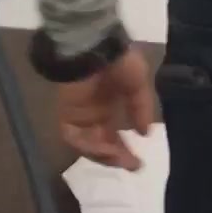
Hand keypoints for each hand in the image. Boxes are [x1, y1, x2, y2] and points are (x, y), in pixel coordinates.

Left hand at [58, 49, 158, 170]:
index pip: (114, 136)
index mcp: (110, 106)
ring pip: (87, 143)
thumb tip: (145, 133)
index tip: (139, 163)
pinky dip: (86, 144)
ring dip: (102, 154)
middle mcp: (93, 114)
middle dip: (116, 157)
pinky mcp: (66, 112)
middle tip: (131, 165)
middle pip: (101, 143)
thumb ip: (141, 109)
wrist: (95, 47)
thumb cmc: (119, 62)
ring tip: (119, 157)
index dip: (124, 151)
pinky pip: (72, 135)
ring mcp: (79, 114)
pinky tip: (104, 147)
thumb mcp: (139, 86)